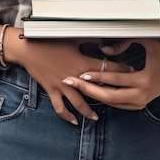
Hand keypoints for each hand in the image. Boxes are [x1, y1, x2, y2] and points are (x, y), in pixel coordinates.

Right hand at [0, 27, 132, 124]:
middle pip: (96, 89)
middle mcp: (75, 77)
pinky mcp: (52, 90)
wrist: (28, 48)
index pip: (106, 69)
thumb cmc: (50, 40)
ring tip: (95, 117)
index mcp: (82, 63)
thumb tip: (105, 40)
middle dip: (109, 93)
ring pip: (79, 103)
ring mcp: (63, 86)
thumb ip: (90, 40)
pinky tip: (73, 121)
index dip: (120, 71)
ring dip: (88, 111)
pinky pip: (60, 108)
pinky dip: (67, 116)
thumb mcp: (73, 38)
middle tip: (120, 97)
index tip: (130, 72)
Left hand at [62, 38, 159, 109]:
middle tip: (71, 83)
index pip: (115, 81)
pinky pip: (119, 105)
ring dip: (94, 96)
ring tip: (77, 88)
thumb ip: (125, 42)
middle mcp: (142, 95)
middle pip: (109, 97)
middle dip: (88, 91)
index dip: (97, 77)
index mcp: (144, 80)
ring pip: (113, 104)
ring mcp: (141, 102)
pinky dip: (105, 99)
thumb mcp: (148, 42)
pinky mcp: (140, 104)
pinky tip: (92, 92)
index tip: (81, 74)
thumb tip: (104, 49)